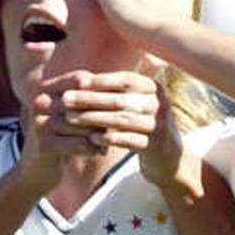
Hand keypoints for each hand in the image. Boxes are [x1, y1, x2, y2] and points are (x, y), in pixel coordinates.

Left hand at [53, 72, 188, 188]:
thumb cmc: (142, 125)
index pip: (125, 80)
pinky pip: (130, 140)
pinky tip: (91, 138)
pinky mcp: (156, 146)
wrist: (168, 157)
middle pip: (120, 99)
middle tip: (65, 99)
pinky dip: (109, 138)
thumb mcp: (136, 103)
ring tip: (71, 118)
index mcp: (153, 88)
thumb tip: (81, 77)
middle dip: (90, 99)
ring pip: (122, 120)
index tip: (75, 82)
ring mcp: (159, 126)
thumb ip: (117, 90)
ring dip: (94, 118)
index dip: (99, 81)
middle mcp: (159, 104)